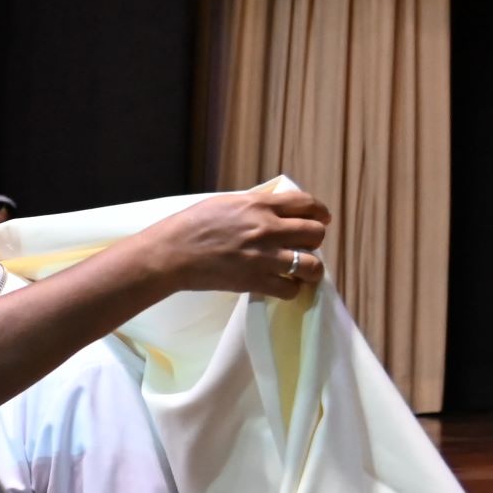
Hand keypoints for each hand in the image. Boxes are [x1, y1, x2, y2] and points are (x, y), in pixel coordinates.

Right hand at [132, 185, 330, 301]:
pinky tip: (284, 286)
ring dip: (311, 268)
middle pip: (315, 233)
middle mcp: (267, 228)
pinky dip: (291, 289)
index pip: (306, 203)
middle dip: (315, 240)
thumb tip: (273, 208)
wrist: (170, 253)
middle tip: (306, 246)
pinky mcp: (255, 281)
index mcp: (259, 205)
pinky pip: (290, 289)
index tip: (321, 219)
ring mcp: (263, 256)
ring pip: (311, 264)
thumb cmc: (191, 226)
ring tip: (304, 271)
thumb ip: (254, 205)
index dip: (319, 212)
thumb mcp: (225, 203)